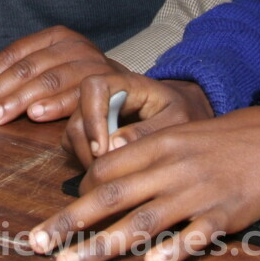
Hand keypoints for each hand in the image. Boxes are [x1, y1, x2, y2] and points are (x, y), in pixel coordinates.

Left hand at [0, 25, 122, 124]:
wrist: (131, 90)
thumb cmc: (82, 84)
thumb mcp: (53, 71)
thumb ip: (22, 79)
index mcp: (55, 37)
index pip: (14, 55)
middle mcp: (73, 45)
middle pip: (27, 68)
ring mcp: (91, 62)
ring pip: (47, 80)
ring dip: (19, 101)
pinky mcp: (107, 82)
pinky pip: (76, 95)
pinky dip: (54, 105)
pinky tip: (35, 115)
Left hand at [31, 106, 259, 260]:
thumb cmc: (220, 142)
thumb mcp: (178, 137)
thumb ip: (142, 155)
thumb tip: (101, 177)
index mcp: (158, 146)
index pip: (106, 169)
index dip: (80, 193)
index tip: (62, 216)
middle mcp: (171, 168)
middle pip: (112, 195)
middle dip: (70, 221)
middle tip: (37, 242)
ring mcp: (198, 192)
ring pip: (144, 220)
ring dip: (103, 244)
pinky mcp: (226, 213)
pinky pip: (196, 234)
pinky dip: (173, 250)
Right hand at [61, 74, 213, 166]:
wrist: (187, 116)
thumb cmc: (184, 113)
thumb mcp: (177, 120)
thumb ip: (150, 130)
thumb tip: (114, 146)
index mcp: (126, 84)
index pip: (94, 87)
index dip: (92, 116)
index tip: (102, 149)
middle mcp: (104, 96)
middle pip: (78, 116)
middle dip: (88, 148)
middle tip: (109, 173)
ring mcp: (95, 113)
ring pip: (72, 134)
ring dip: (85, 158)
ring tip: (111, 176)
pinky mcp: (92, 131)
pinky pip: (75, 146)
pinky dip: (84, 161)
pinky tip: (108, 173)